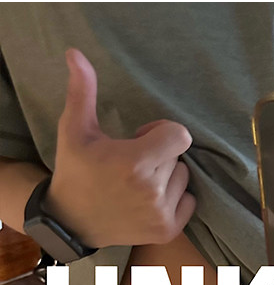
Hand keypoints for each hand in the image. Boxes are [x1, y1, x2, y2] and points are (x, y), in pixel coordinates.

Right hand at [45, 48, 195, 247]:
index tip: (140, 137)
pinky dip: (175, 198)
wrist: (72, 221)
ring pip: (184, 178)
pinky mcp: (168, 231)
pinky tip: (149, 198)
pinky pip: (190, 201)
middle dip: (159, 154)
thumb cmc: (75, 170)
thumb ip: (82, 91)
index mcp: (134, 163)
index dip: (163, 131)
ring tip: (139, 181)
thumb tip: (75, 52)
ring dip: (167, 175)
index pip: (180, 136)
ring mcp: (161, 214)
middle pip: (178, 156)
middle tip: (131, 163)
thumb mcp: (75, 130)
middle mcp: (152, 191)